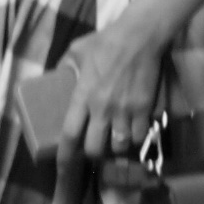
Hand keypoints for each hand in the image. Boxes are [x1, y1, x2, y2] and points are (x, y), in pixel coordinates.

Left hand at [61, 6, 170, 166]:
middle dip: (94, 153)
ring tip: (116, 140)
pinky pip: (140, 135)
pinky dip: (136, 137)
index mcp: (83, 96)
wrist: (140, 35)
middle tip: (95, 146)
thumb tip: (57, 76)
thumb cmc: (106, 41)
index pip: (70, 135)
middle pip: (95, 149)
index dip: (64, 157)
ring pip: (120, 146)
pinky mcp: (145, 107)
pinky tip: (134, 131)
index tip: (61, 168)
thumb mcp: (76, 50)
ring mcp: (126, 110)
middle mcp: (103, 109)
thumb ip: (66, 66)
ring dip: (117, 147)